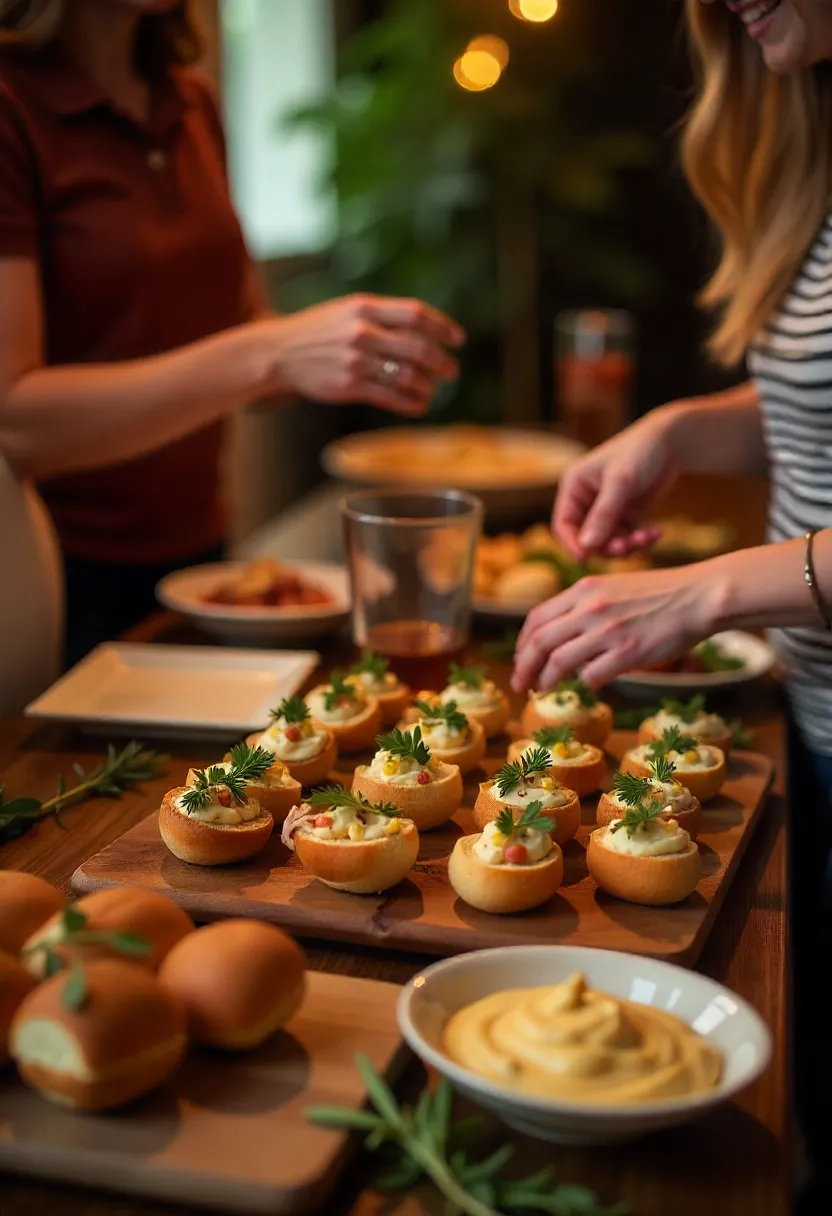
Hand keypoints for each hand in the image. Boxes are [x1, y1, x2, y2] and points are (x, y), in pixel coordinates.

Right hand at [265, 294, 464, 415]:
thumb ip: (382, 317)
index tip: (458, 340)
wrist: (279, 353)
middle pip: (418, 348)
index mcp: (365, 307)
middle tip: (451, 372)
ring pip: (407, 375)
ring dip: (427, 386)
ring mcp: (356, 360)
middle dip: (441, 362)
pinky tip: (419, 405)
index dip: (443, 327)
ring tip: (431, 391)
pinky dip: (410, 403)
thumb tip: (424, 329)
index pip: (416, 313)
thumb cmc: (318, 331)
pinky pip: (390, 396)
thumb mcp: (348, 310)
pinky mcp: (349, 386)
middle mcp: (363, 332)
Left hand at [511, 564, 722, 691]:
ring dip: (546, 680)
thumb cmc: (660, 594)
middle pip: (539, 642)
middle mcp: (591, 607)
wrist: (698, 596)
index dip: (522, 643)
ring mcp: (608, 631)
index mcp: (584, 589)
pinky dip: (585, 684)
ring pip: (559, 661)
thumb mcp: (613, 586)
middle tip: (520, 684)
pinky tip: (589, 686)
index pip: (537, 618)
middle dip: (523, 667)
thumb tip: (561, 632)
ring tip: (543, 690)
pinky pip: (592, 676)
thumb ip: (585, 605)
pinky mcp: (628, 653)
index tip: (521, 658)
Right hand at [553, 407, 682, 559]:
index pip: (563, 524)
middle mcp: (586, 499)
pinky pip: (627, 538)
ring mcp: (607, 509)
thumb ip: (603, 515)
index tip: (586, 559)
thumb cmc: (640, 452)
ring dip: (627, 545)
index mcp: (574, 486)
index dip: (572, 544)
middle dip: (607, 546)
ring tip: (647, 537)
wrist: (672, 442)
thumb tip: (586, 547)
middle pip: (587, 538)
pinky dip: (640, 540)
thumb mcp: (621, 482)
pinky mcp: (626, 514)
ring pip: (608, 542)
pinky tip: (656, 532)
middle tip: (627, 546)